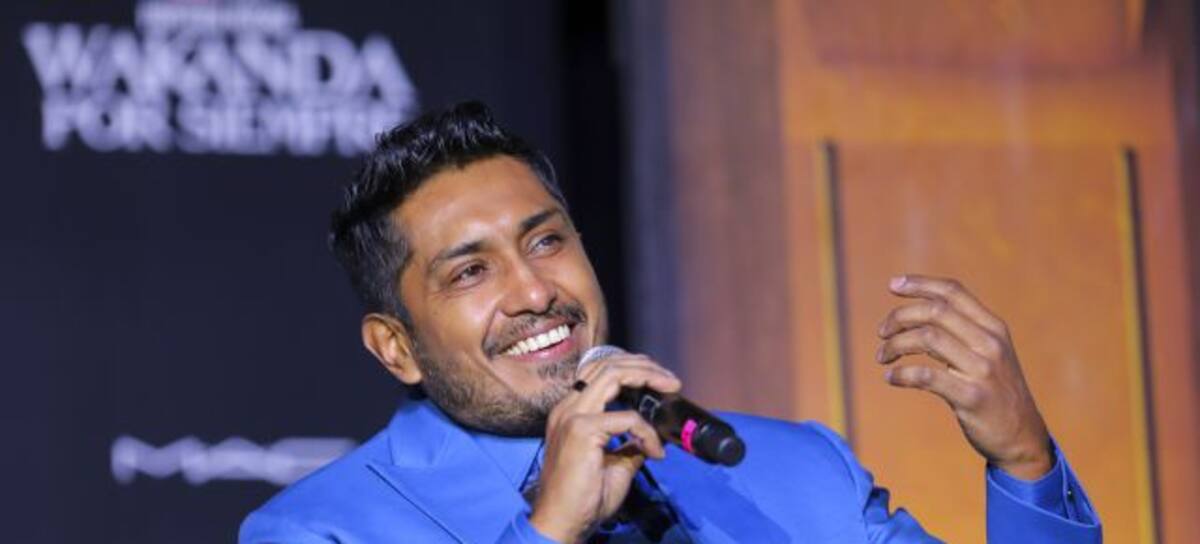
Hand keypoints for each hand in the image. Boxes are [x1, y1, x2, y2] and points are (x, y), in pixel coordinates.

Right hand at [528, 354, 680, 542]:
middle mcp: (567, 408)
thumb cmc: (582, 500)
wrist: (561, 523)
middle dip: (644, 366)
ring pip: (612, 374)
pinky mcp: (581, 430)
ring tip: (670, 387)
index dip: (632, 369)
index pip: (599, 372)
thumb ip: (629, 446)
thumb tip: (651, 437)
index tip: (659, 381)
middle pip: (607, 364)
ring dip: (647, 376)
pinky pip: (627, 418)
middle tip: (671, 380)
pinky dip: (647, 431)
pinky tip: (654, 451)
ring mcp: (572, 416)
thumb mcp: (614, 466)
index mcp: (571, 412)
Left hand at [876, 274, 1052, 479]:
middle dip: (900, 317)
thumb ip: (960, 333)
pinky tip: (891, 378)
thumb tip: (914, 316)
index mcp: (993, 328)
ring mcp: (983, 370)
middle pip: (935, 311)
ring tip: (882, 356)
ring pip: (927, 338)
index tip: (893, 285)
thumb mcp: (988, 354)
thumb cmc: (995, 392)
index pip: (953, 292)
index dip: (920, 284)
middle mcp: (990, 343)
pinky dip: (901, 374)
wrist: (1022, 437)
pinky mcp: (972, 397)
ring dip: (895, 345)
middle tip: (881, 332)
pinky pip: (926, 376)